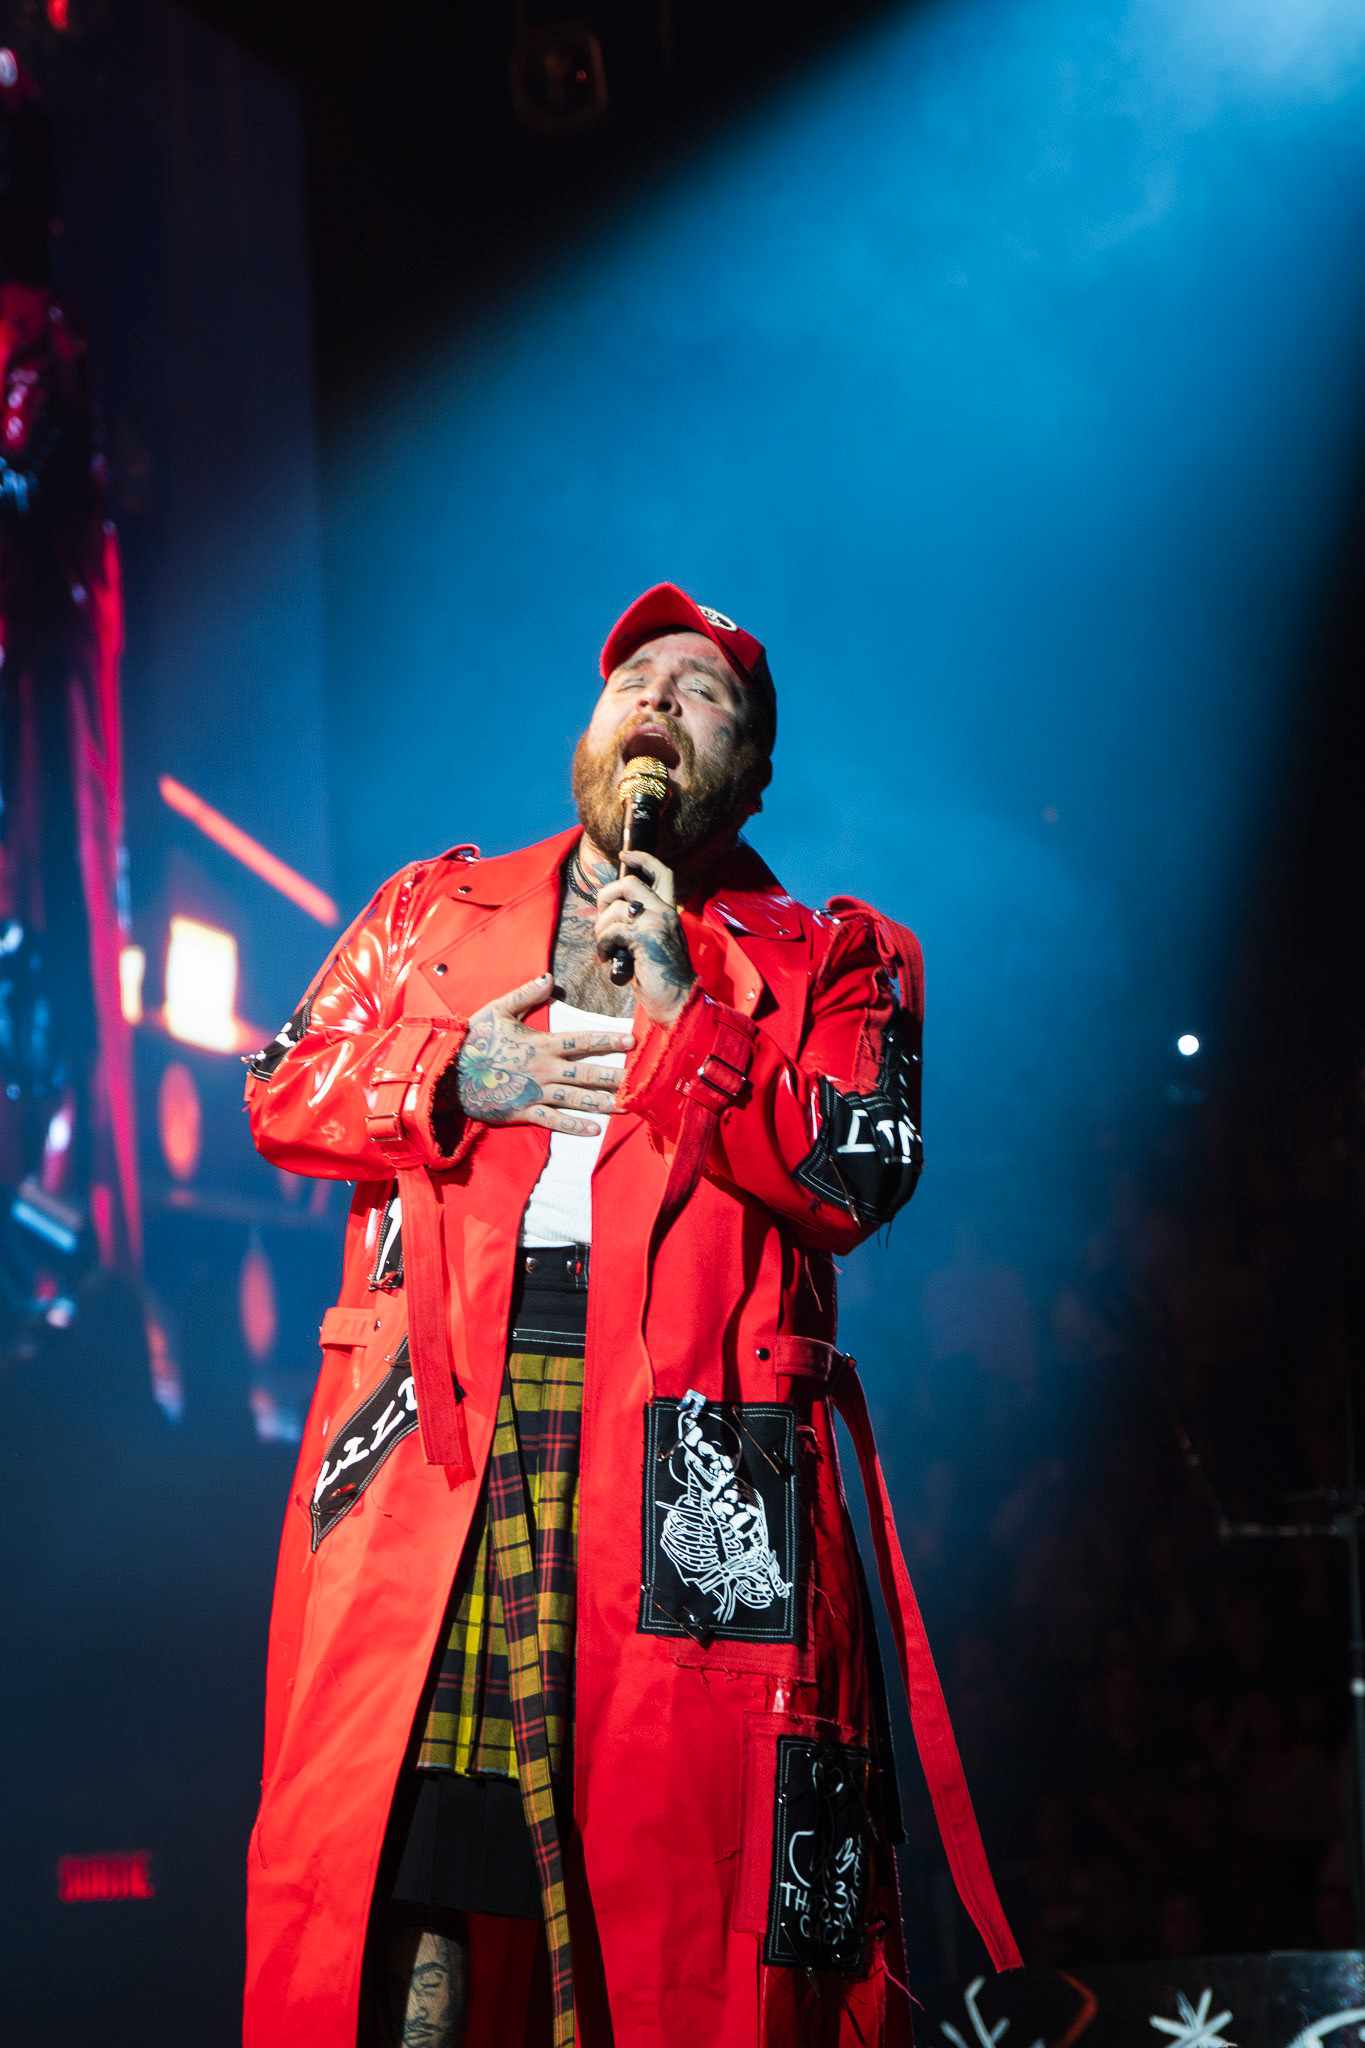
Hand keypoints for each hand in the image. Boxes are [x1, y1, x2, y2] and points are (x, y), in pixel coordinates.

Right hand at [455, 974, 633, 1134]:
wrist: (449, 1073)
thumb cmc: (474, 1040)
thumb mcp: (498, 1010)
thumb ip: (526, 995)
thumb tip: (550, 977)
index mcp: (541, 1044)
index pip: (582, 1041)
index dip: (608, 1040)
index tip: (632, 1041)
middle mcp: (544, 1070)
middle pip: (587, 1073)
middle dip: (615, 1076)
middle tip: (640, 1080)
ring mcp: (535, 1093)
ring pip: (576, 1099)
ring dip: (603, 1103)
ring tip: (626, 1106)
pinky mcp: (524, 1112)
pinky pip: (553, 1121)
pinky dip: (574, 1126)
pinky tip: (594, 1129)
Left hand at [594, 852, 695, 1029]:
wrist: (678, 1001)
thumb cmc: (660, 976)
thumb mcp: (651, 943)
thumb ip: (638, 924)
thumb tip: (611, 914)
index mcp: (669, 911)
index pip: (662, 873)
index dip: (642, 858)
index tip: (624, 856)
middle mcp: (665, 911)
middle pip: (629, 883)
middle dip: (605, 897)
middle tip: (602, 920)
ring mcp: (657, 923)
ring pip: (615, 909)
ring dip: (601, 930)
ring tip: (605, 949)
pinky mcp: (646, 938)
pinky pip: (612, 931)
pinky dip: (603, 945)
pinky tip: (607, 958)